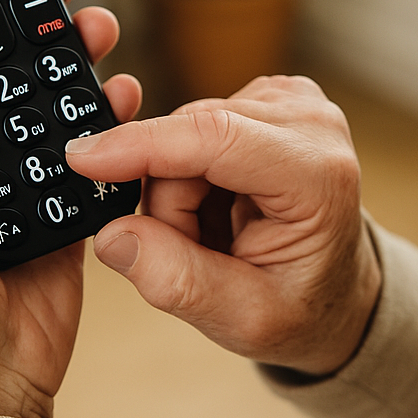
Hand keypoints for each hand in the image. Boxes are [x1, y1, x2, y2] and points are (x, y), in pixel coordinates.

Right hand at [66, 76, 380, 375]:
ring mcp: (292, 100)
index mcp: (319, 173)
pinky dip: (190, 169)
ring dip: (179, 187)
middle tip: (197, 251)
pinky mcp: (269, 96)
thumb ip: (178, 282)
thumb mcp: (244, 321)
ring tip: (214, 232)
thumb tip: (113, 235)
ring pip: (184, 129)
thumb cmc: (300, 306)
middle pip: (189, 136)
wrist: (335, 287)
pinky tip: (220, 202)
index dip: (141, 146)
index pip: (214, 137)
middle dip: (169, 199)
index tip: (81, 160)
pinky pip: (194, 125)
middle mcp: (311, 120)